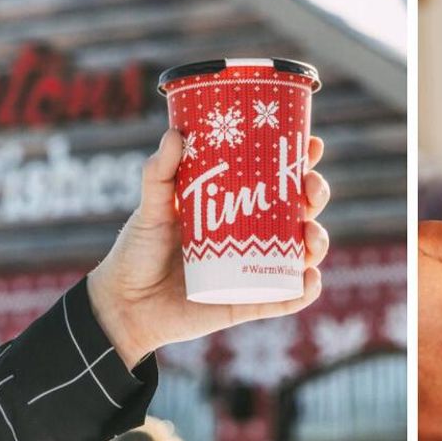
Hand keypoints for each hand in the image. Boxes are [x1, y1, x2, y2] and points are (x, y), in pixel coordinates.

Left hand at [87, 129, 330, 367]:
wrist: (124, 305)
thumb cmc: (138, 251)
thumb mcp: (150, 209)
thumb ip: (159, 174)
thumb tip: (175, 135)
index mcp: (235, 206)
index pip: (276, 179)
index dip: (301, 162)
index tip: (313, 145)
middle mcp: (252, 235)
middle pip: (299, 211)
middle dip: (316, 196)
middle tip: (310, 190)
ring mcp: (253, 270)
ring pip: (301, 253)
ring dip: (317, 242)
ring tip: (310, 237)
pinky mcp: (248, 303)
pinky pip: (286, 298)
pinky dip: (305, 291)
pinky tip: (310, 280)